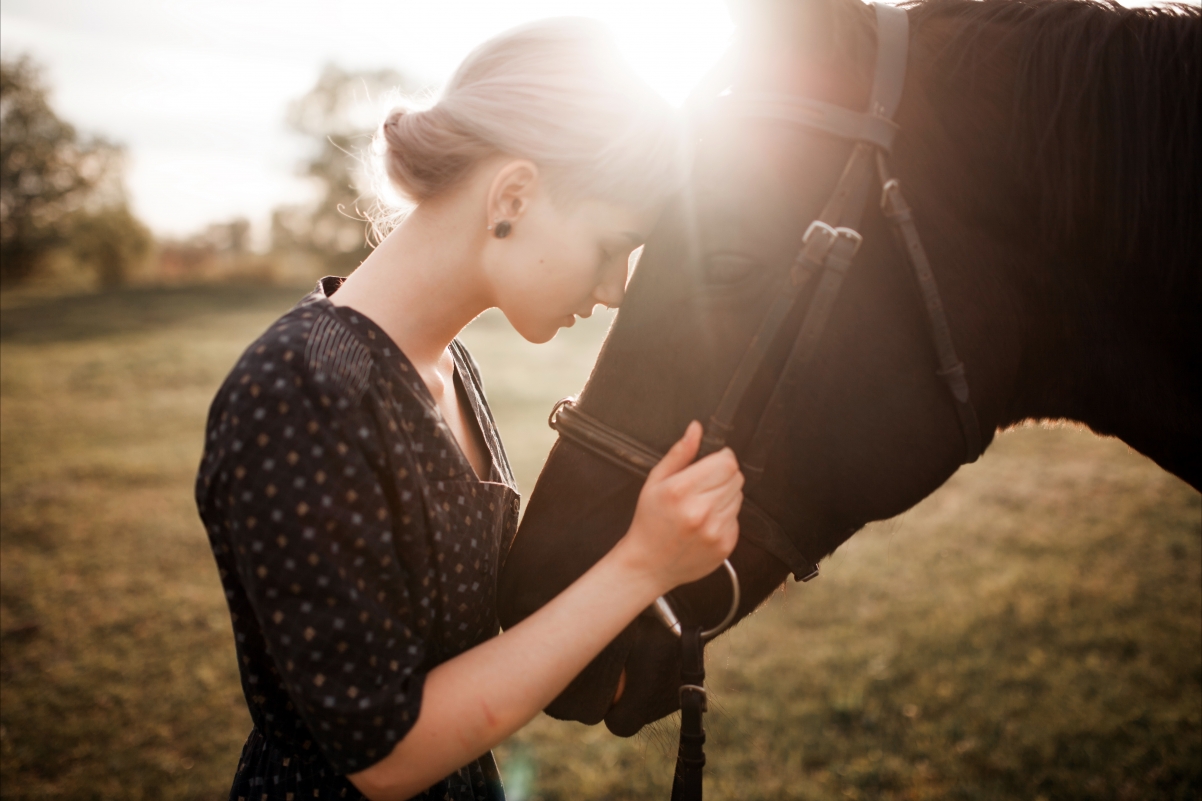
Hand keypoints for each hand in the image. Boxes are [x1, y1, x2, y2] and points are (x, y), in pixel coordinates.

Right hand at [618, 421, 742, 593]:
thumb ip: (679, 454)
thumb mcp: (654, 482)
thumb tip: (696, 429)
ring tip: (702, 506)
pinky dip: (725, 517)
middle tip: (703, 487)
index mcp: (680, 491)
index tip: (713, 463)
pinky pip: (737, 519)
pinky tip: (705, 523)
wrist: (648, 564)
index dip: (722, 458)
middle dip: (724, 476)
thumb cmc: (649, 522)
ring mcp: (714, 531)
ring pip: (739, 497)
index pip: (726, 462)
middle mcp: (700, 511)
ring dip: (725, 497)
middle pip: (736, 477)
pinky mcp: (725, 545)